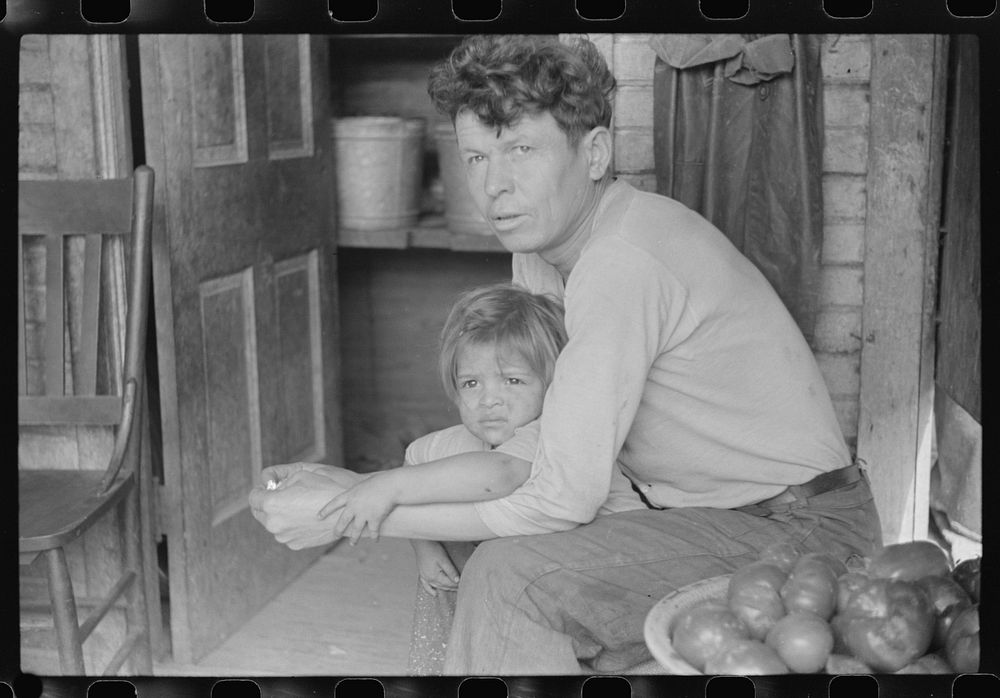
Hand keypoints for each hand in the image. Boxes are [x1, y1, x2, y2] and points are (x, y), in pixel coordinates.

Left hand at [248, 463, 364, 549]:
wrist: (350, 511)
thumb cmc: (327, 487)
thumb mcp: (301, 473)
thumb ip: (279, 479)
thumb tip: (270, 487)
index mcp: (273, 504)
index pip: (253, 497)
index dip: (260, 489)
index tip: (268, 487)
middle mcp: (274, 524)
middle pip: (259, 513)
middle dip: (267, 503)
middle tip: (282, 494)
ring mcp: (285, 537)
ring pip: (273, 523)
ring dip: (279, 514)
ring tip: (300, 505)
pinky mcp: (296, 544)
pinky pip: (286, 532)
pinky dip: (291, 524)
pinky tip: (307, 516)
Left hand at [317, 470, 398, 544]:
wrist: (391, 485)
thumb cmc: (380, 481)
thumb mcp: (365, 483)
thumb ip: (359, 492)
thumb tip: (359, 495)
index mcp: (350, 495)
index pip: (334, 503)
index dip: (325, 510)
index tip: (318, 517)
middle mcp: (354, 506)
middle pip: (343, 521)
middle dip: (338, 530)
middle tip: (335, 536)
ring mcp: (363, 513)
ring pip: (356, 529)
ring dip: (354, 538)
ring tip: (352, 543)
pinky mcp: (374, 519)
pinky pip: (373, 531)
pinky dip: (374, 536)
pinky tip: (374, 540)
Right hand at [414, 543, 460, 595]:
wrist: (421, 543)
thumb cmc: (432, 549)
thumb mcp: (444, 559)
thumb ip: (450, 571)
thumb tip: (457, 581)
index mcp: (435, 576)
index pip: (449, 584)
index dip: (457, 585)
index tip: (465, 585)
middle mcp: (429, 579)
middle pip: (443, 586)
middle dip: (453, 587)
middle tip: (462, 588)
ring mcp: (424, 577)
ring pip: (436, 586)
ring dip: (445, 589)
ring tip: (453, 589)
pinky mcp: (422, 574)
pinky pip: (426, 586)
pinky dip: (431, 590)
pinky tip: (434, 593)